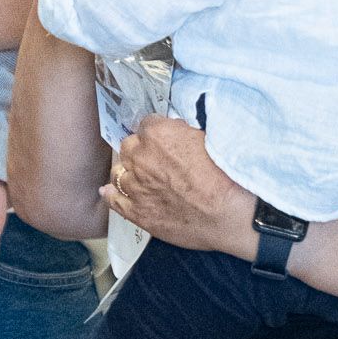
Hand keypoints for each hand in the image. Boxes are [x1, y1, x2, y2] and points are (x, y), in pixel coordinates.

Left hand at [104, 116, 252, 257]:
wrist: (228, 214)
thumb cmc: (224, 175)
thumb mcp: (205, 137)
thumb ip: (181, 131)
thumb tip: (173, 130)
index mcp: (157, 134)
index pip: (146, 124)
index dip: (156, 134)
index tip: (164, 142)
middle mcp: (140, 157)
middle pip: (128, 147)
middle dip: (140, 151)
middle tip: (157, 161)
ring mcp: (135, 186)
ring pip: (119, 172)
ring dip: (129, 172)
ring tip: (142, 178)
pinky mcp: (136, 211)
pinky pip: (113, 200)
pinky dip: (110, 194)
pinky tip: (108, 192)